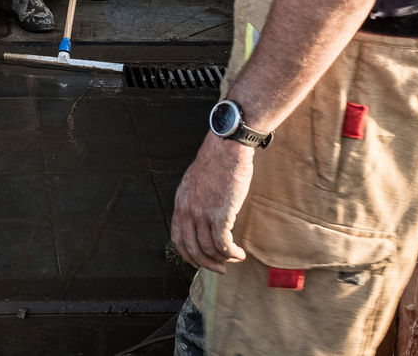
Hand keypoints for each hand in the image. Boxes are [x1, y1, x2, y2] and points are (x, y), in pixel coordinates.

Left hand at [169, 133, 255, 272]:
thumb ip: (194, 200)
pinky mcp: (221, 215)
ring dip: (223, 260)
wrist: (227, 149)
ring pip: (209, 249)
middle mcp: (188, 211)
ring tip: (234, 259)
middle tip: (219, 269)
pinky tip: (240, 254)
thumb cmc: (216, 162)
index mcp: (181, 203)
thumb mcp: (195, 182)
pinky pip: (223, 244)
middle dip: (206, 264)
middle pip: (192, 248)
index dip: (188, 254)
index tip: (199, 262)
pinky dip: (232, 254)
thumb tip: (199, 218)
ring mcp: (203, 213)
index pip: (177, 238)